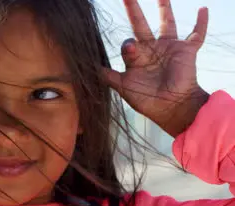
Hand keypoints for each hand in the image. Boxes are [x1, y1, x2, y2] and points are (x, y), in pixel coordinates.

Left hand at [104, 0, 209, 136]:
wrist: (171, 108)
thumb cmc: (147, 101)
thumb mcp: (124, 88)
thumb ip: (109, 77)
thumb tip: (91, 69)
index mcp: (136, 58)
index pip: (128, 44)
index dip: (128, 45)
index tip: (130, 48)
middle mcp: (151, 49)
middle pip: (140, 25)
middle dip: (134, 11)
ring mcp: (169, 48)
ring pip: (166, 23)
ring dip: (164, 9)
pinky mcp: (186, 51)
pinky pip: (196, 34)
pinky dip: (201, 23)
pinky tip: (203, 9)